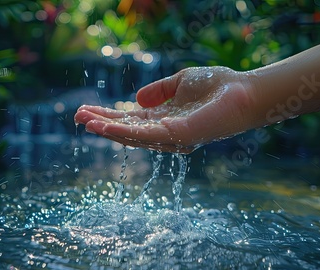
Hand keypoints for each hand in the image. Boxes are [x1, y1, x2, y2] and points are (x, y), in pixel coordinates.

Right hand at [75, 66, 257, 152]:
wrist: (242, 91)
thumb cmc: (217, 86)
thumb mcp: (181, 82)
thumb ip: (159, 90)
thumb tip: (137, 97)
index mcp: (163, 119)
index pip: (129, 120)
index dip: (107, 115)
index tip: (86, 110)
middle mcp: (163, 132)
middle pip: (125, 130)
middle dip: (101, 124)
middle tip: (77, 117)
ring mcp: (168, 138)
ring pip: (129, 136)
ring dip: (104, 129)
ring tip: (83, 121)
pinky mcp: (175, 137)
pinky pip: (142, 136)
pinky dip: (120, 132)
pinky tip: (101, 126)